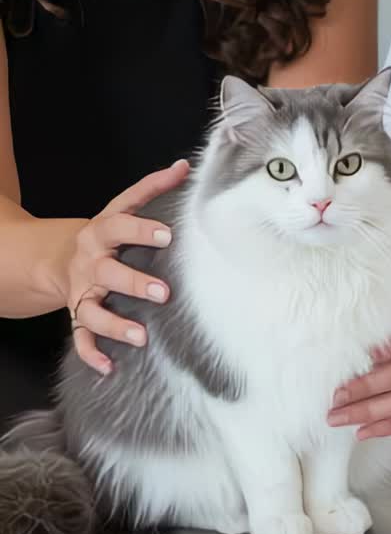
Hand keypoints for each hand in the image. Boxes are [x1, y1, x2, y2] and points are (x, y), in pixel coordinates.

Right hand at [66, 160, 189, 373]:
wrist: (62, 256)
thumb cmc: (107, 231)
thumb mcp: (123, 206)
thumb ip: (154, 188)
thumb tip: (185, 166)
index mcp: (101, 231)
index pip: (120, 225)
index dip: (142, 229)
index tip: (168, 234)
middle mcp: (89, 262)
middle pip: (108, 272)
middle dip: (134, 283)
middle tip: (163, 293)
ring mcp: (81, 291)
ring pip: (92, 311)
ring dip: (115, 325)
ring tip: (141, 336)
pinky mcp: (76, 314)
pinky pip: (80, 337)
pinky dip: (91, 354)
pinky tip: (109, 367)